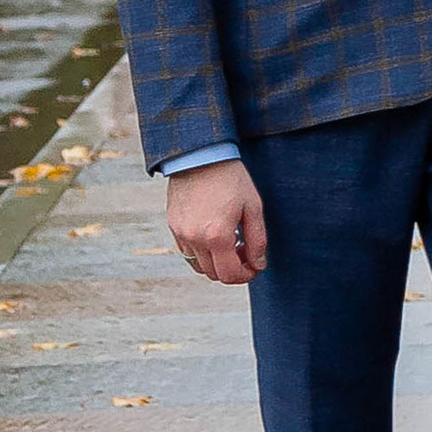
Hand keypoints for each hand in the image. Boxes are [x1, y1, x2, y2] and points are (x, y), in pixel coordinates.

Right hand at [167, 157, 267, 284]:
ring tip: (230, 242)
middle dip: (232, 269)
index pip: (230, 274)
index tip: (254, 267)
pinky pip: (187, 252)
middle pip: (214, 274)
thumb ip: (257, 240)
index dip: (245, 275)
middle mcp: (195, 239)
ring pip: (199, 266)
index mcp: (217, 236)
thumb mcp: (253, 207)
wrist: (200, 155)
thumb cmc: (230, 178)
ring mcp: (181, 234)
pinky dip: (201, 252)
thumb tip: (258, 264)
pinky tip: (213, 234)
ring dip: (216, 263)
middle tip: (244, 252)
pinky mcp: (173, 226)